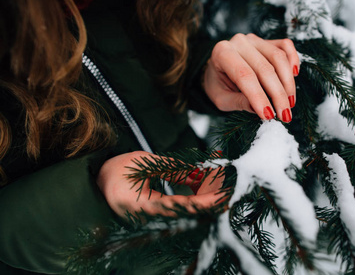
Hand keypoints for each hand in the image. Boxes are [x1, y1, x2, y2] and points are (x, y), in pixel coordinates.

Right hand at [97, 151, 225, 217]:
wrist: (99, 185)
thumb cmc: (117, 172)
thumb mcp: (144, 163)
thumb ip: (172, 168)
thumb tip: (199, 171)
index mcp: (144, 206)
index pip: (181, 206)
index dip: (204, 202)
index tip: (222, 196)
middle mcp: (151, 218)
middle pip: (189, 211)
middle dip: (210, 197)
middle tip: (227, 183)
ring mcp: (155, 219)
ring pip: (187, 210)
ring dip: (203, 194)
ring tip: (215, 176)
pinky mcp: (158, 216)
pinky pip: (180, 208)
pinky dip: (193, 195)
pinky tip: (200, 181)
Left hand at [203, 33, 299, 122]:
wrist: (217, 69)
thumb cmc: (218, 85)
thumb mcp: (221, 99)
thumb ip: (238, 102)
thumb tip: (257, 108)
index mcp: (222, 53)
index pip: (244, 75)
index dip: (259, 96)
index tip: (269, 115)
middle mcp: (238, 42)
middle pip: (264, 68)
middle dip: (278, 95)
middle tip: (285, 115)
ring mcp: (254, 40)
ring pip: (278, 58)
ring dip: (287, 82)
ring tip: (290, 102)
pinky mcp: (266, 41)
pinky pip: (285, 46)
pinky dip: (293, 59)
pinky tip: (295, 75)